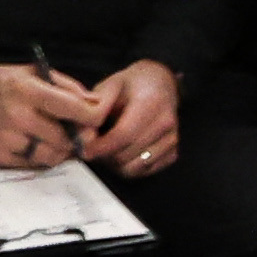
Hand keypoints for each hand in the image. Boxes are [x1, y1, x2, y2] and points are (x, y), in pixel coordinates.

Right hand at [0, 59, 107, 169]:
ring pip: (55, 155)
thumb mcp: (27, 72)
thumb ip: (64, 86)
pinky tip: (35, 142)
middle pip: (68, 138)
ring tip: (55, 136)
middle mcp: (16, 115)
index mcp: (25, 90)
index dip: (93, 117)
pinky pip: (35, 164)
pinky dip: (42, 156)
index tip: (96, 118)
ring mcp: (7, 138)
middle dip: (79, 136)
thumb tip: (95, 103)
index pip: (75, 109)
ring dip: (62, 149)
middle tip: (79, 131)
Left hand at [79, 58, 183, 175]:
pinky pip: (144, 171)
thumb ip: (94, 112)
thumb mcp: (107, 88)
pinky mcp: (173, 154)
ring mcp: (171, 142)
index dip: (101, 147)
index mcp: (150, 104)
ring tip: (105, 151)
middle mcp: (165, 125)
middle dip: (104, 156)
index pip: (123, 135)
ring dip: (115, 164)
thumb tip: (84, 139)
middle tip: (91, 148)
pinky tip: (121, 153)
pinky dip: (128, 167)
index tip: (84, 151)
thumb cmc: (130, 86)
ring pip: (135, 168)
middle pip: (127, 155)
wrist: (159, 84)